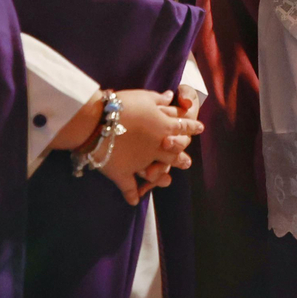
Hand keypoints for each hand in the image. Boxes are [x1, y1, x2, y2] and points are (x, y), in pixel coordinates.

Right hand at [93, 90, 204, 206]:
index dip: (192, 127)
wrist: (96, 121)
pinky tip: (134, 201)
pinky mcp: (123, 173)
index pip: (183, 126)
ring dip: (162, 177)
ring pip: (157, 171)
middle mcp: (156, 147)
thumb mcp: (143, 96)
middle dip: (181, 157)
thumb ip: (159, 99)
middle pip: (174, 153)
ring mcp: (141, 162)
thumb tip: (171, 95)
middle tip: (187, 162)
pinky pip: (129, 187)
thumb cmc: (121, 105)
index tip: (200, 128)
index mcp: (164, 127)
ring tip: (167, 181)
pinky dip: (131, 195)